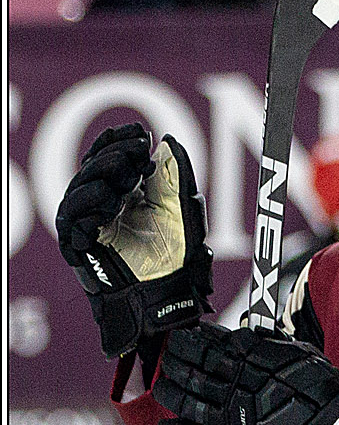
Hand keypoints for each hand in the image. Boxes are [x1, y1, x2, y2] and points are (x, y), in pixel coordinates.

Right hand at [56, 123, 213, 356]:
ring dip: (101, 172)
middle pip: (92, 166)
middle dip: (113, 152)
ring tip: (126, 170)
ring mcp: (89, 223)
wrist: (169, 292)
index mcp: (124, 193)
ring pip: (79, 187)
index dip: (120, 141)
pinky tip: (112, 198)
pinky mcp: (79, 243)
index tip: (140, 131)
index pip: (109, 157)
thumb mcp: (181, 208)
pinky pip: (72, 217)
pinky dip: (89, 202)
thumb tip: (167, 141)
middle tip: (137, 149)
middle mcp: (103, 206)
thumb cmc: (176, 255)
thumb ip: (174, 175)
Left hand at [154, 324, 338, 424]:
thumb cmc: (322, 393)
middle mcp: (238, 390)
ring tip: (162, 387)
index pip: (213, 348)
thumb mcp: (301, 355)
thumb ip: (268, 344)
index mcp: (252, 365)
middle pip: (195, 373)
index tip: (185, 336)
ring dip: (171, 394)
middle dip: (177, 363)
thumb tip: (242, 335)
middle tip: (168, 356)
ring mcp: (233, 419)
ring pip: (190, 403)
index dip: (194, 342)